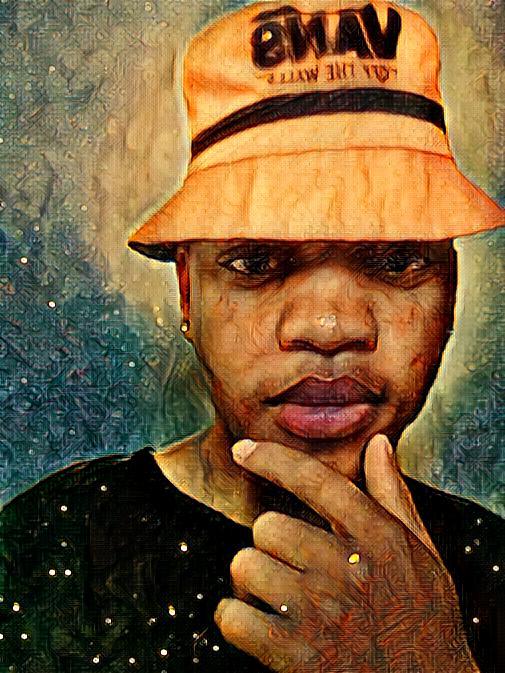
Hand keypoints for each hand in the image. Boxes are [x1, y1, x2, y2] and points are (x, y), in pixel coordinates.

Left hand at [214, 435, 479, 672]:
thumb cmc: (421, 618)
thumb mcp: (420, 553)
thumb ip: (393, 496)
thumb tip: (378, 444)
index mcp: (378, 537)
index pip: (315, 480)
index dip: (271, 458)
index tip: (243, 449)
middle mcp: (348, 568)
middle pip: (267, 527)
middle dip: (271, 545)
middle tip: (291, 567)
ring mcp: (321, 613)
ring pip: (246, 565)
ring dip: (252, 582)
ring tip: (279, 598)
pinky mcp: (295, 656)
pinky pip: (232, 617)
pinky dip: (234, 619)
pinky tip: (257, 626)